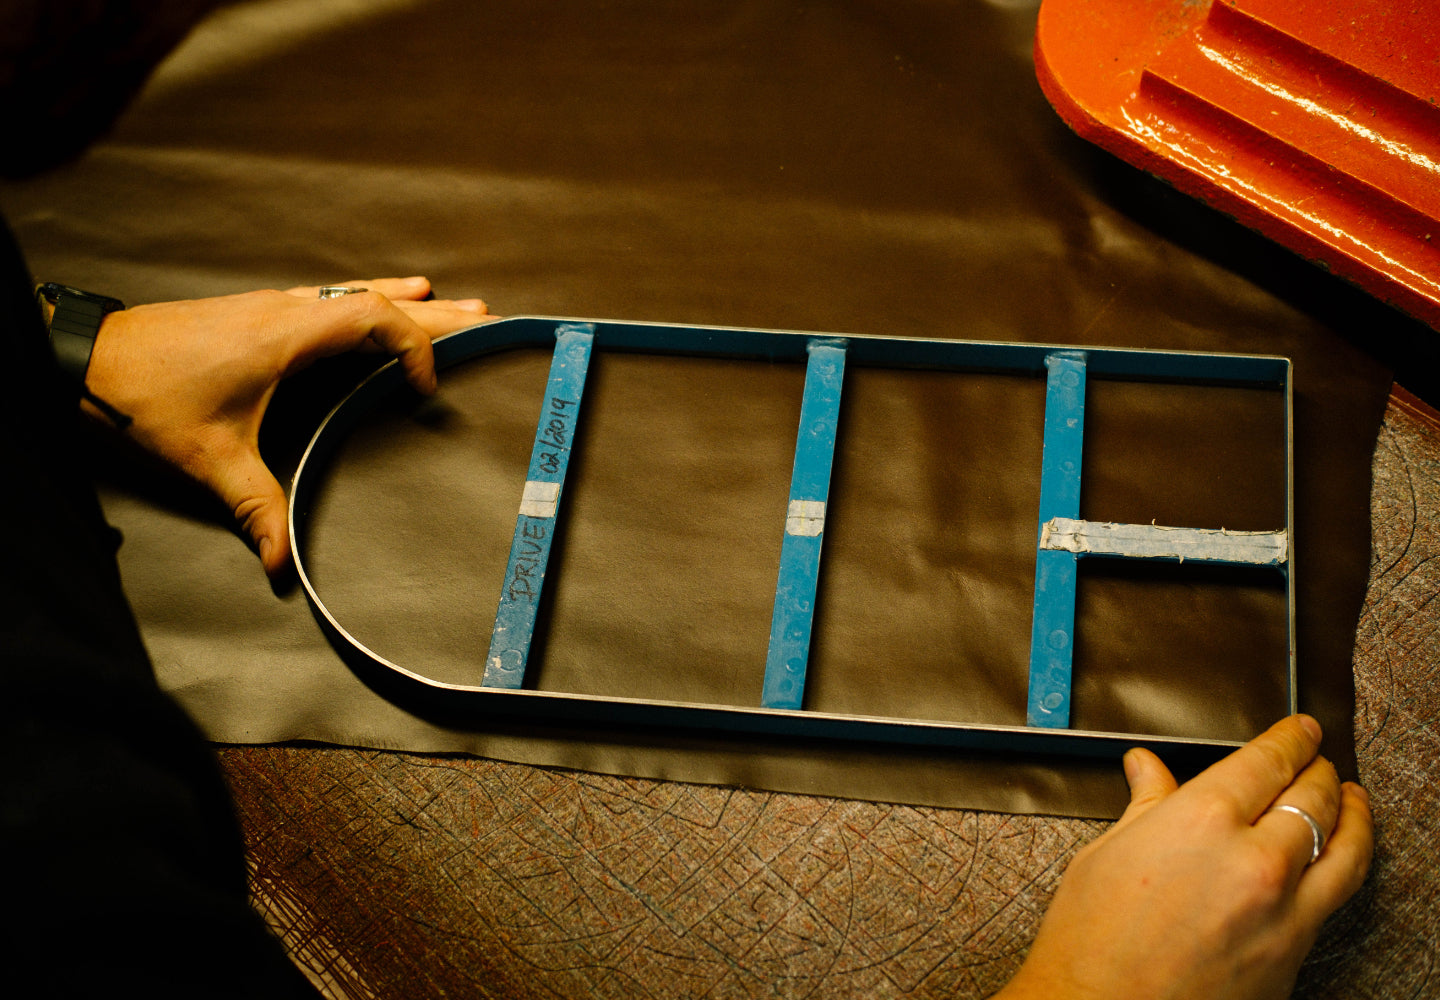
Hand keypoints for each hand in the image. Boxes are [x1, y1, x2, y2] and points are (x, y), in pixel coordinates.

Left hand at [84, 277, 490, 577]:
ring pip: (359, 293)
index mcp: (285, 334)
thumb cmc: (145, 395)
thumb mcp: (208, 457)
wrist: (86, 356)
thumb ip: (256, 508)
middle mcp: (286, 311)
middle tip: (489, 318)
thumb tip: (282, 564)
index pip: (372, 318)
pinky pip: (335, 295)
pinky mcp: (261, 311)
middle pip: (379, 300)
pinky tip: (394, 289)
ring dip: (412, 302)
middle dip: (438, 314)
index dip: (413, 344)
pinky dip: (374, 297)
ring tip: (460, 303)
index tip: (427, 387)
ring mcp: (274, 306)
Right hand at [997, 715, 1372, 999]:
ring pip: (1344, 846)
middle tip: (1317, 759)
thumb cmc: (1091, 942)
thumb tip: (1148, 770)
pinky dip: (1345, 864)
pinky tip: (1337, 855)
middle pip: (1312, 796)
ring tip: (1351, 798)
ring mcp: (1283, 910)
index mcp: (1201, 820)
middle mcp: (1253, 860)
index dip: (1291, 738)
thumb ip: (1146, 804)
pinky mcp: (1295, 953)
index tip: (1300, 729)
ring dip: (1352, 813)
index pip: (1268, 761)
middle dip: (1318, 770)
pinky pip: (1336, 897)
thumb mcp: (1108, 853)